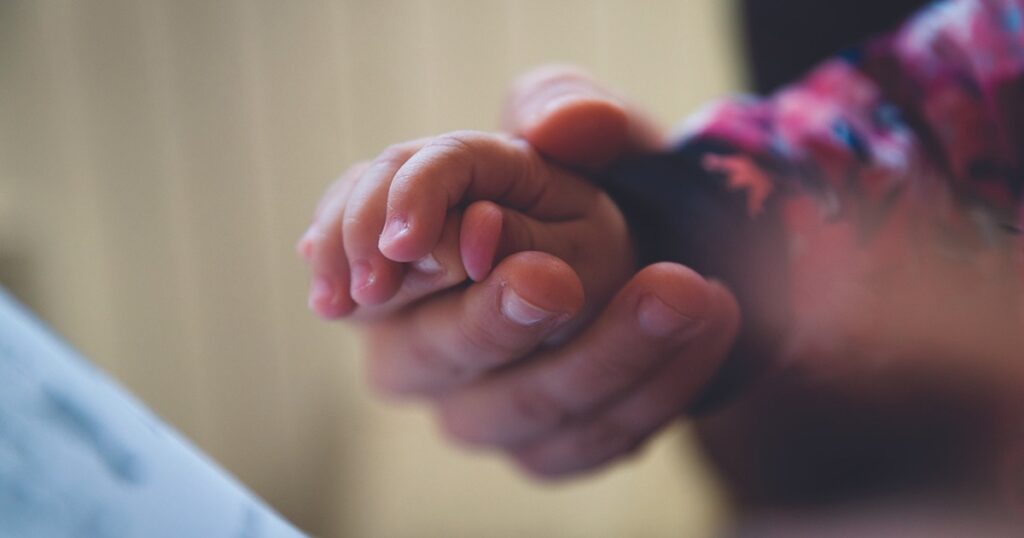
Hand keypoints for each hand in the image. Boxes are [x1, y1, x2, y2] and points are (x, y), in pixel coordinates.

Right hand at [299, 65, 741, 476]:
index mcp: (401, 246)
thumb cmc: (585, 191)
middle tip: (557, 278)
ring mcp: (472, 404)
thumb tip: (560, 125)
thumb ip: (566, 109)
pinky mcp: (538, 447)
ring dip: (605, 354)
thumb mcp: (583, 131)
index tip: (439, 234)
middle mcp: (414, 340)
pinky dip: (656, 384)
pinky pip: (588, 438)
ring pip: (518, 407)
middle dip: (494, 319)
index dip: (395, 234)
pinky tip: (710, 325)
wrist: (644, 263)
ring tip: (687, 293)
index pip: (368, 244)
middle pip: (429, 352)